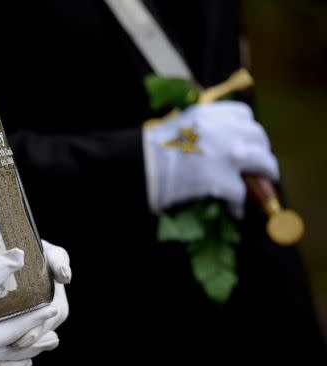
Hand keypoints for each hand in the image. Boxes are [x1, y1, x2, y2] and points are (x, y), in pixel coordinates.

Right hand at [143, 101, 278, 217]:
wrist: (141, 166)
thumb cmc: (150, 149)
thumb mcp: (177, 125)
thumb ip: (198, 129)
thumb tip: (207, 144)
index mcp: (211, 114)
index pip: (243, 115)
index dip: (246, 128)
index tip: (245, 139)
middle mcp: (227, 130)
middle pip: (259, 137)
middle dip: (260, 151)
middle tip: (257, 165)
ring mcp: (229, 156)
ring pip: (264, 163)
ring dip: (264, 176)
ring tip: (258, 188)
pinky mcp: (225, 182)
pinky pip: (242, 194)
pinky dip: (239, 204)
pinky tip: (235, 211)